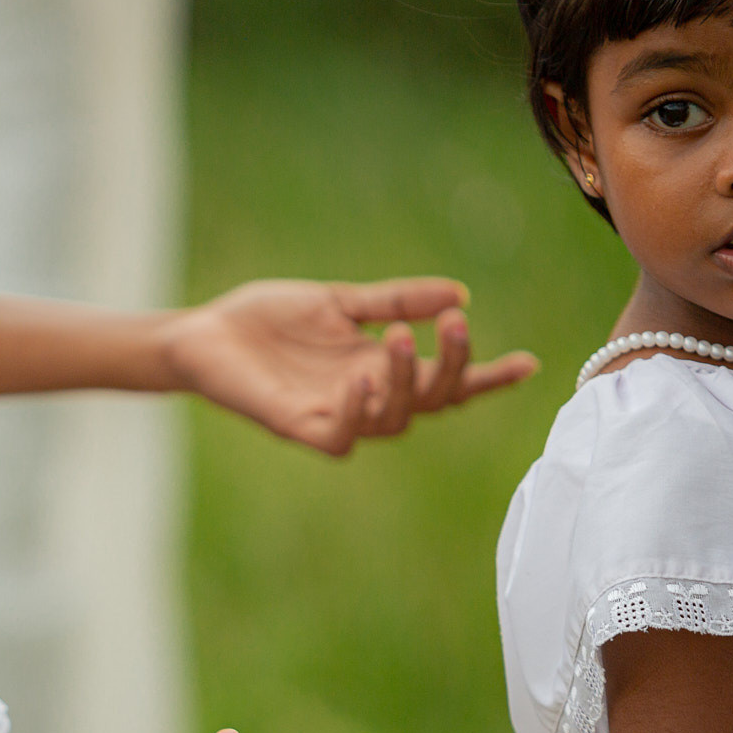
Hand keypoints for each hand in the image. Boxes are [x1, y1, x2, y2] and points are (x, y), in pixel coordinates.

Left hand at [161, 278, 538, 454]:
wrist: (203, 333)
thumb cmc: (267, 321)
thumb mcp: (340, 302)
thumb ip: (395, 302)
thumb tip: (458, 294)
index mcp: (380, 367)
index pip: (445, 380)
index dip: (486, 376)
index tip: (529, 362)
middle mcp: (366, 396)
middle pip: (432, 400)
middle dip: (451, 366)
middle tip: (452, 324)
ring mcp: (335, 415)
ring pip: (395, 420)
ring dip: (406, 382)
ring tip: (398, 341)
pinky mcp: (299, 427)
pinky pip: (342, 438)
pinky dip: (359, 413)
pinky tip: (360, 383)